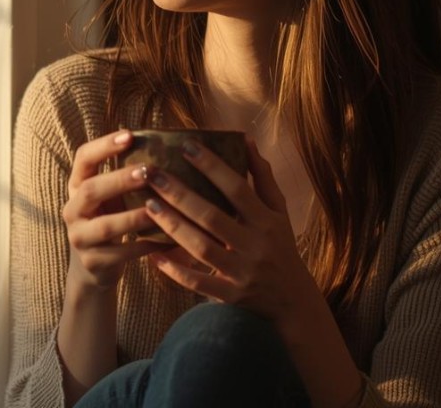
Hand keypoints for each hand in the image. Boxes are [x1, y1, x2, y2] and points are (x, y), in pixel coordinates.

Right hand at [63, 129, 165, 290]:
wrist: (93, 269)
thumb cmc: (109, 220)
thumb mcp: (110, 197)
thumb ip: (125, 176)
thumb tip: (163, 144)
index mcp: (77, 187)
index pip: (83, 158)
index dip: (103, 145)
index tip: (129, 135)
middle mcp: (72, 210)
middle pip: (91, 190)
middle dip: (120, 179)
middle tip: (148, 171)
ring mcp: (79, 237)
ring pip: (105, 225)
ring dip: (134, 216)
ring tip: (159, 208)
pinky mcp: (92, 262)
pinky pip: (121, 254)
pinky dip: (145, 246)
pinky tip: (166, 240)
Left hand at [143, 136, 318, 323]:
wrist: (292, 299)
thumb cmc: (281, 245)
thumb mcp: (278, 211)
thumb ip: (262, 177)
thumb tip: (247, 140)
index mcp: (266, 220)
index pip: (237, 188)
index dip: (212, 167)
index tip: (186, 146)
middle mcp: (255, 245)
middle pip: (211, 217)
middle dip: (179, 194)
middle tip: (152, 174)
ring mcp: (242, 272)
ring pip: (201, 247)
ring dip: (172, 226)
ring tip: (148, 205)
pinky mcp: (231, 295)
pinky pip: (198, 282)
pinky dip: (175, 270)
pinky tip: (153, 254)